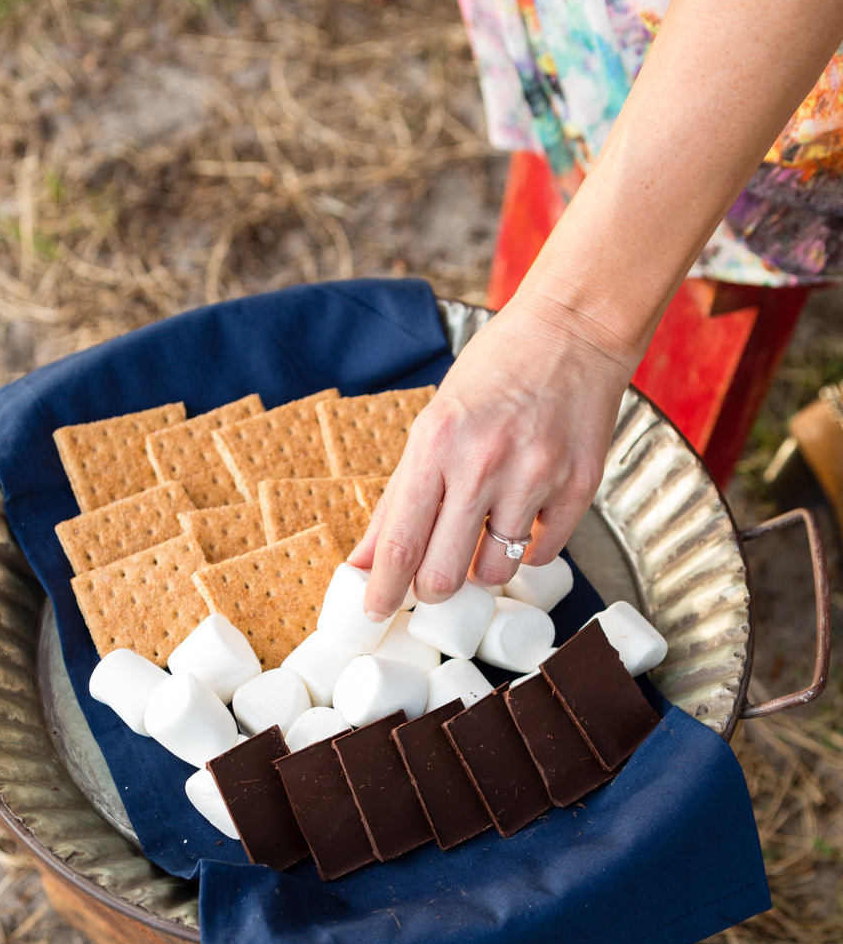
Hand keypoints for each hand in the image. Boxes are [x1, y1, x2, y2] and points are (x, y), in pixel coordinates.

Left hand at [349, 293, 633, 618]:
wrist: (573, 330)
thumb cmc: (494, 375)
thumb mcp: (432, 425)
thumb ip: (399, 498)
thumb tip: (366, 562)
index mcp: (436, 445)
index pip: (399, 542)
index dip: (383, 591)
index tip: (373, 614)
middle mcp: (483, 463)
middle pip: (444, 574)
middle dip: (432, 591)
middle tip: (432, 582)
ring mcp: (535, 476)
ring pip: (495, 572)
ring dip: (482, 569)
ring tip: (483, 537)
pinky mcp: (578, 486)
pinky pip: (542, 553)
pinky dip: (527, 547)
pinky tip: (523, 516)